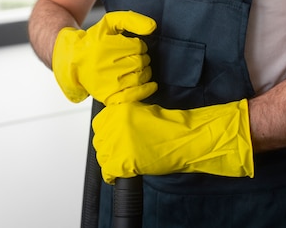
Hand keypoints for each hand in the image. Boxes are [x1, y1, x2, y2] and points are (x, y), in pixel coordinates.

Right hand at [52, 10, 157, 104]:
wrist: (73, 61)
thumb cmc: (95, 40)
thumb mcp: (110, 22)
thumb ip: (131, 19)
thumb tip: (152, 27)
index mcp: (104, 46)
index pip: (138, 46)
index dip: (140, 45)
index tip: (134, 46)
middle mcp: (104, 65)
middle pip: (140, 62)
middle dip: (143, 58)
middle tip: (136, 56)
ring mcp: (106, 83)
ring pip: (139, 77)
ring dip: (145, 72)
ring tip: (138, 68)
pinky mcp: (107, 96)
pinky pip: (132, 95)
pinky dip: (145, 90)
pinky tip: (150, 84)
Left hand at [92, 99, 253, 183]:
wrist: (186, 139)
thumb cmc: (172, 126)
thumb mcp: (145, 112)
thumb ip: (125, 117)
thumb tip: (114, 126)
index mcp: (121, 109)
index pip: (99, 122)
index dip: (106, 131)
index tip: (112, 136)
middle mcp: (116, 124)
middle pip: (99, 140)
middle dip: (108, 146)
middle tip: (121, 150)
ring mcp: (118, 143)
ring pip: (102, 157)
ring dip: (111, 160)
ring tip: (125, 161)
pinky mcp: (122, 162)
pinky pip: (108, 173)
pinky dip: (114, 176)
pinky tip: (124, 173)